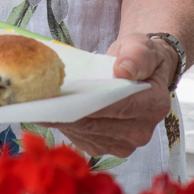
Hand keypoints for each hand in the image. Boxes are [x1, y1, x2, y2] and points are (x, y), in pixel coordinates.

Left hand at [50, 33, 174, 159]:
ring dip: (61, 120)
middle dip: (67, 112)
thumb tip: (124, 69)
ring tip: (39, 104)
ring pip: (84, 133)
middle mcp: (141, 131)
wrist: (139, 73)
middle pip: (96, 124)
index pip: (119, 107)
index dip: (89, 102)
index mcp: (154, 105)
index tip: (63, 96)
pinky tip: (50, 112)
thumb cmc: (138, 58)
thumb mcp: (141, 46)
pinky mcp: (105, 147)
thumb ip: (137, 55)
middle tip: (39, 100)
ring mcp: (123, 144)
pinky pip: (79, 139)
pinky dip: (63, 125)